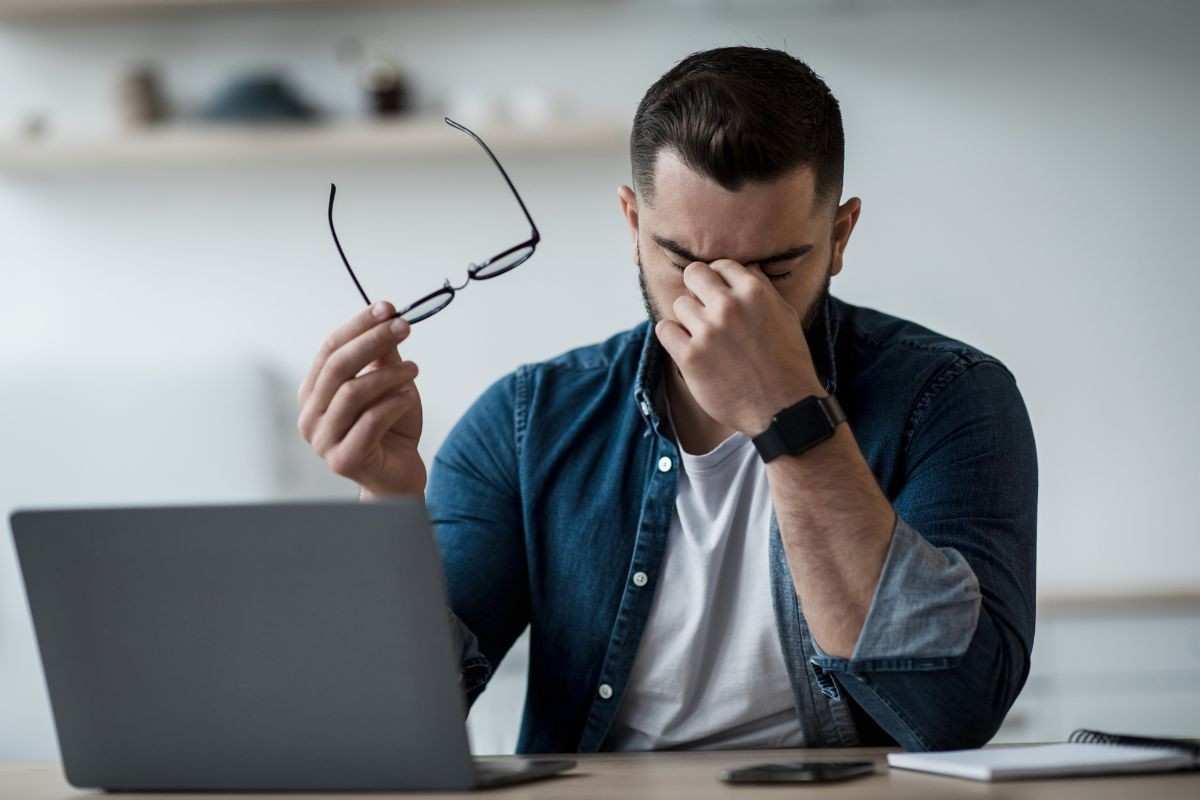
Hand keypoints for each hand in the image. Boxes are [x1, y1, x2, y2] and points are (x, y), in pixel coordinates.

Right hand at [297, 301, 425, 496]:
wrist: (399, 475)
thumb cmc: (391, 428)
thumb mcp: (388, 384)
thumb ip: (382, 355)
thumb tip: (386, 315)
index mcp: (314, 392)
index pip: (330, 348)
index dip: (358, 325)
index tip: (387, 308)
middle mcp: (310, 415)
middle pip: (338, 366)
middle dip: (373, 340)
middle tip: (404, 326)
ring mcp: (322, 440)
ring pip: (353, 392)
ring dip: (389, 375)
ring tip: (415, 369)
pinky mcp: (343, 460)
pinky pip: (371, 420)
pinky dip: (395, 403)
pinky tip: (409, 397)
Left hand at [655, 260, 823, 434]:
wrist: (783, 409)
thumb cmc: (788, 364)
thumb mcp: (785, 317)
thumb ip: (763, 290)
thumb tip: (747, 268)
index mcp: (755, 292)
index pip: (721, 265)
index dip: (719, 279)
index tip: (719, 294)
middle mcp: (729, 306)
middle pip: (694, 275)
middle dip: (697, 289)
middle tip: (704, 310)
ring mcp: (708, 331)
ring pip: (679, 304)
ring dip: (688, 318)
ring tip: (703, 337)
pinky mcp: (690, 356)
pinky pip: (664, 329)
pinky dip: (672, 336)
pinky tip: (686, 347)